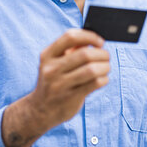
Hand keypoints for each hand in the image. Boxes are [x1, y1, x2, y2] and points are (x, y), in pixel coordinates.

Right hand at [2, 29, 109, 146]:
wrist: (40, 110)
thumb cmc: (54, 81)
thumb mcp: (56, 63)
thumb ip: (72, 50)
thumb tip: (94, 39)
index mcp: (47, 55)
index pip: (70, 37)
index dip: (89, 36)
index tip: (100, 42)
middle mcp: (51, 69)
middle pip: (85, 54)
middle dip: (102, 54)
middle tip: (106, 57)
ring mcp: (60, 84)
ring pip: (92, 70)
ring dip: (105, 67)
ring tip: (106, 68)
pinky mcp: (71, 98)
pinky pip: (95, 83)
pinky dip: (104, 79)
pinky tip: (103, 79)